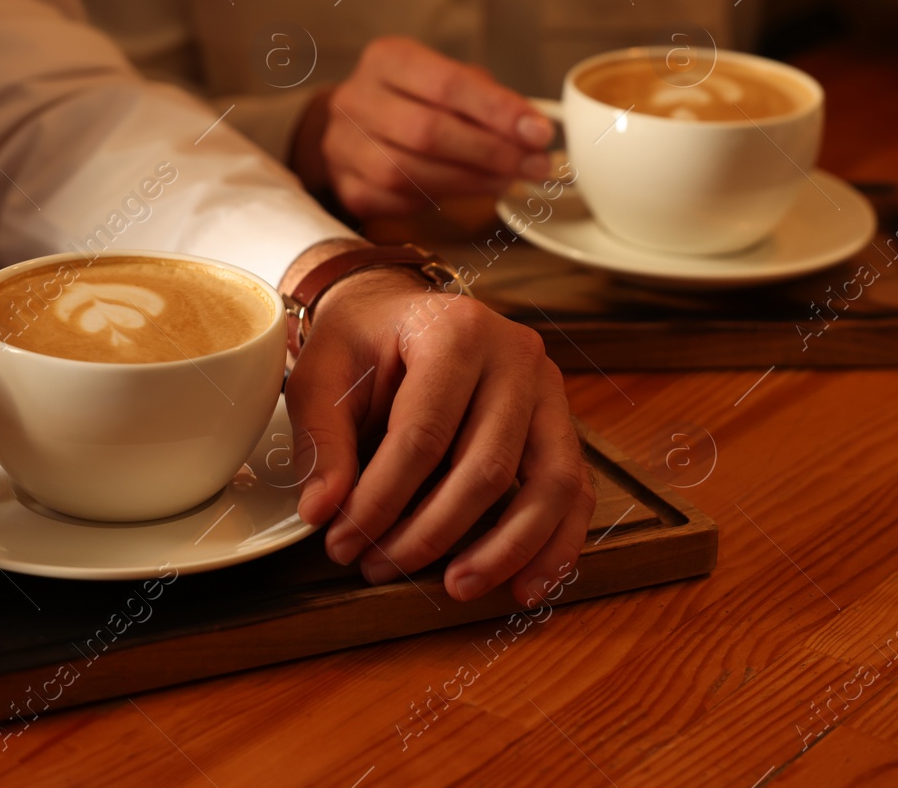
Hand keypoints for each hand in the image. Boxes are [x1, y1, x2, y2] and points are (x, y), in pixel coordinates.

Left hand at [284, 266, 594, 605]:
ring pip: (551, 484)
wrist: (400, 309)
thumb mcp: (322, 372)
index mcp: (457, 330)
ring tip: (457, 587)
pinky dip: (556, 545)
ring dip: (506, 549)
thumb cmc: (363, 339)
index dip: (382, 499)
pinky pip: (576, 492)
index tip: (342, 541)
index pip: (424, 434)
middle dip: (431, 531)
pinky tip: (526, 587)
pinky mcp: (561, 424)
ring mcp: (549, 391)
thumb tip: (323, 512)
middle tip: (379, 566)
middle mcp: (516, 356)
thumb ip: (321, 439)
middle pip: (487, 466)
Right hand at [293, 36, 555, 217]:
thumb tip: (532, 131)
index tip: (538, 132)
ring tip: (508, 180)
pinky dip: (439, 200)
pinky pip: (397, 201)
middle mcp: (356, 99)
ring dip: (471, 181)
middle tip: (534, 165)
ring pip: (411, 172)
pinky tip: (468, 191)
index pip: (446, 84)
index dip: (497, 111)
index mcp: (387, 60)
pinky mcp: (347, 187)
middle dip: (490, 152)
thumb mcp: (449, 81)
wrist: (353, 127)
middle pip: (427, 132)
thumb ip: (488, 100)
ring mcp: (344, 146)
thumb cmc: (414, 100)